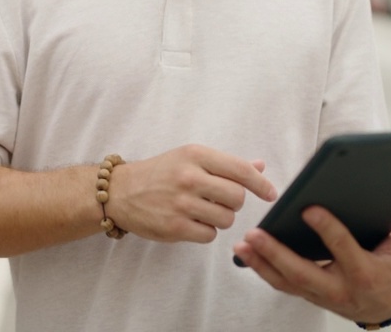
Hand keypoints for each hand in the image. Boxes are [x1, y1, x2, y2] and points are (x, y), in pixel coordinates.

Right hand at [103, 144, 276, 242]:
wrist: (120, 192)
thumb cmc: (160, 173)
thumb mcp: (189, 158)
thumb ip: (225, 164)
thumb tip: (259, 166)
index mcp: (196, 155)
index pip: (240, 169)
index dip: (261, 184)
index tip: (270, 193)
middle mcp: (189, 177)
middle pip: (237, 197)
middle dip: (234, 202)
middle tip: (220, 200)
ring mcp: (181, 203)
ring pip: (226, 218)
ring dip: (220, 218)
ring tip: (203, 211)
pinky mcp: (174, 227)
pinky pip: (210, 235)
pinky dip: (205, 231)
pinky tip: (191, 222)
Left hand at [231, 186, 390, 323]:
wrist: (385, 306)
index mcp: (366, 273)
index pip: (344, 250)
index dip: (327, 230)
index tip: (309, 208)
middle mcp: (340, 289)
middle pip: (304, 273)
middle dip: (277, 254)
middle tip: (255, 233)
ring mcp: (320, 295)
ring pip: (286, 283)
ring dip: (261, 263)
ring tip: (242, 242)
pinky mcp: (307, 294)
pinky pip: (281, 284)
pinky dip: (261, 269)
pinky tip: (245, 251)